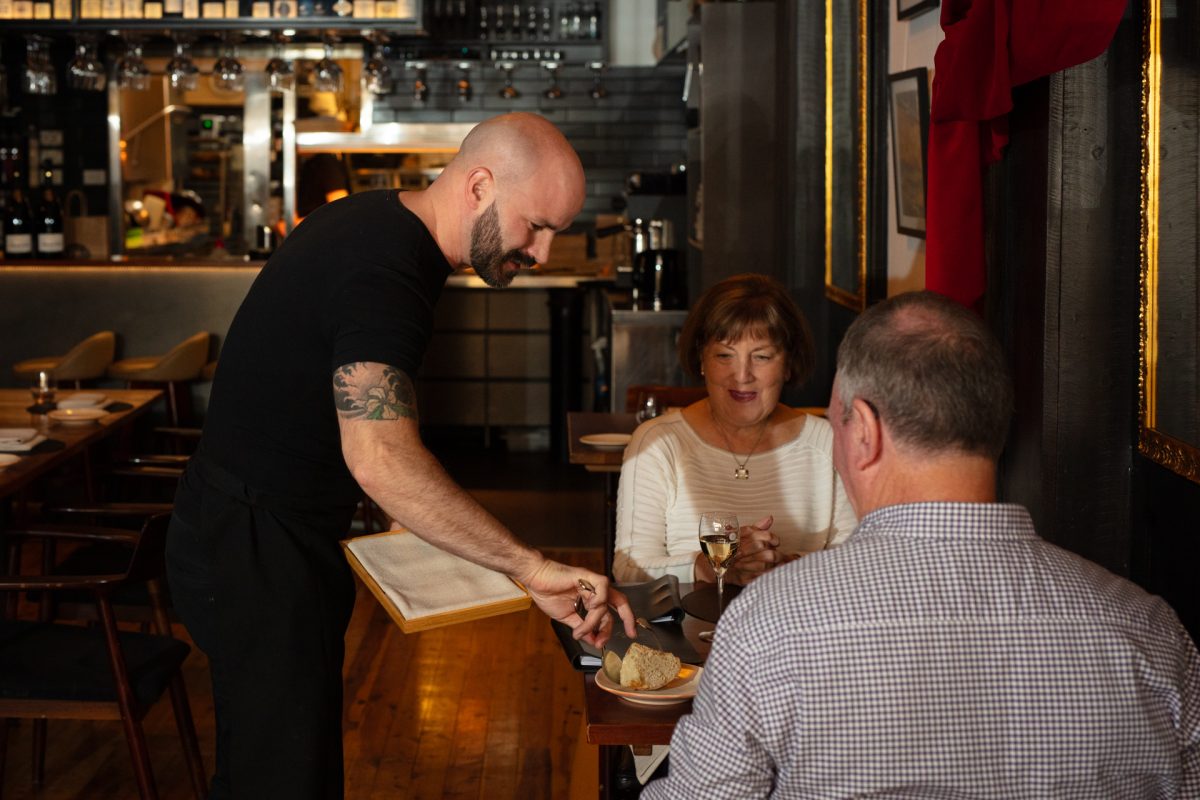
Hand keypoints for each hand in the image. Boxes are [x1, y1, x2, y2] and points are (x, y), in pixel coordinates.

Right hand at [522, 558, 636, 646]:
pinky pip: (602, 587)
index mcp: (593, 598)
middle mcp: (596, 590)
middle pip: (620, 602)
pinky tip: (589, 607)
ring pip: (605, 603)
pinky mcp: (587, 575)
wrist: (535, 579)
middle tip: (631, 634)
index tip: (625, 637)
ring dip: (594, 621)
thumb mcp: (566, 617)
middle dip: (628, 619)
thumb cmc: (548, 593)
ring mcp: (592, 582)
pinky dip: (599, 599)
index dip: (621, 624)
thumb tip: (592, 641)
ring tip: (580, 632)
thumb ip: (581, 627)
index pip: (613, 611)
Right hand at [693, 515, 780, 585]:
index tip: (776, 541)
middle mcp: (739, 552)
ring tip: (780, 565)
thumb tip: (769, 518)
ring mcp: (740, 566)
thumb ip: (756, 528)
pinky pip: (760, 578)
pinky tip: (774, 573)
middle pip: (764, 551)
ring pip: (764, 565)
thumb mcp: (740, 535)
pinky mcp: (742, 579)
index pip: (760, 536)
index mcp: (739, 538)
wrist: (711, 566)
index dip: (771, 538)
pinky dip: (769, 575)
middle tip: (781, 556)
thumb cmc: (728, 548)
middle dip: (777, 554)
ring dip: (775, 565)